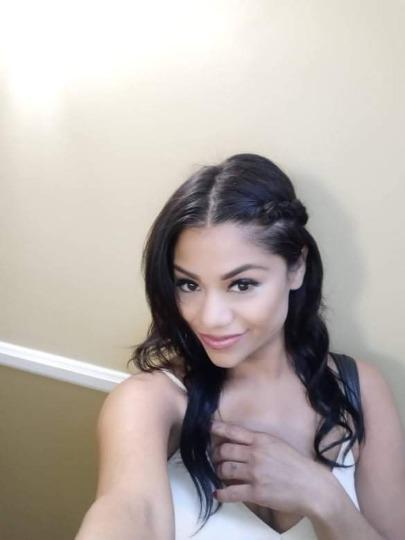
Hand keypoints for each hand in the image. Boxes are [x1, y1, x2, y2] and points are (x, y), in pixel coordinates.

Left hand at [210, 420, 330, 515]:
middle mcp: (255, 454)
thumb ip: (259, 442)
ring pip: (225, 469)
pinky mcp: (256, 492)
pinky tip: (217, 493)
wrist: (312, 487)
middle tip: (215, 457)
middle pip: (224, 450)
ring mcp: (254, 474)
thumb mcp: (278, 444)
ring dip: (219, 471)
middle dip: (216, 454)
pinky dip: (221, 493)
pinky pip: (231, 492)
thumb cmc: (298, 464)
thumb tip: (241, 442)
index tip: (207, 427)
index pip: (233, 431)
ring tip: (220, 472)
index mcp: (262, 440)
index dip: (217, 429)